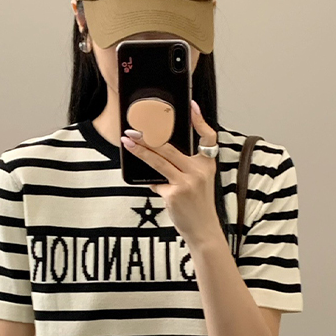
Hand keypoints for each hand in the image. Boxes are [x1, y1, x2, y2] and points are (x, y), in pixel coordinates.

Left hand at [121, 100, 222, 247]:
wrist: (203, 230)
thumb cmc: (199, 205)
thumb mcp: (199, 181)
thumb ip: (185, 167)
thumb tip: (158, 155)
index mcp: (207, 164)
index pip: (208, 137)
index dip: (200, 120)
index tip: (191, 106)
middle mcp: (199, 171)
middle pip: (170, 147)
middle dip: (149, 136)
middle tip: (134, 129)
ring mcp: (187, 182)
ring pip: (158, 161)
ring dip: (140, 150)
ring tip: (127, 142)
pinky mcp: (174, 194)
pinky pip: (156, 182)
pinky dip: (152, 183)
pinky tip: (151, 184)